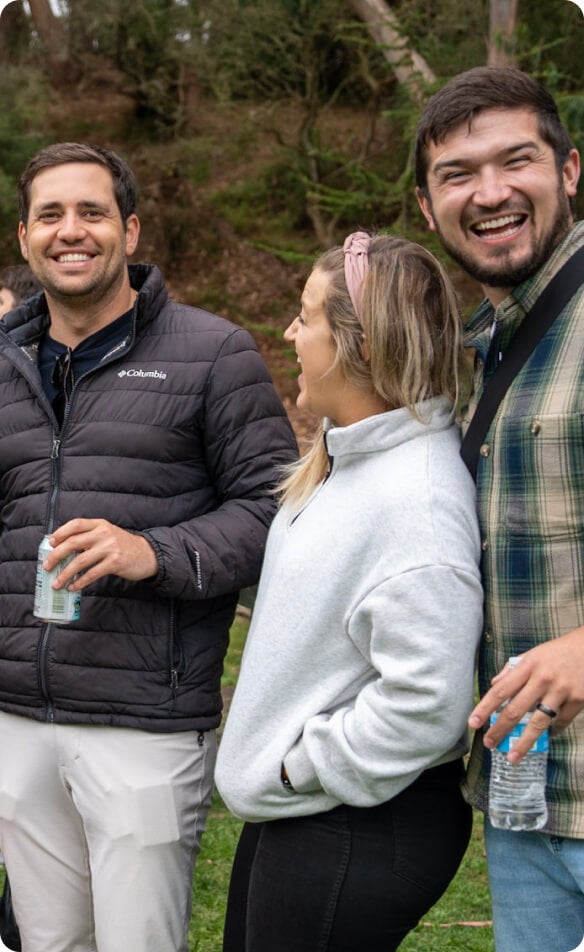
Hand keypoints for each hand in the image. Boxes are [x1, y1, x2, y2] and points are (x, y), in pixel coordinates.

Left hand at [45, 518, 157, 590]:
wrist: (147, 555)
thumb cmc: (123, 546)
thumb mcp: (108, 535)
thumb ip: (89, 538)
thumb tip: (63, 550)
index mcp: (100, 524)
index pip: (76, 524)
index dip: (60, 533)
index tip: (51, 543)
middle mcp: (104, 533)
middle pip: (73, 543)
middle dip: (56, 556)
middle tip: (47, 566)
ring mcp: (110, 548)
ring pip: (80, 561)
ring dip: (65, 573)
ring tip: (56, 583)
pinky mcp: (115, 562)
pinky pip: (92, 573)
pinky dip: (80, 581)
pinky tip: (74, 587)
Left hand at [468, 626, 583, 761]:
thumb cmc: (558, 651)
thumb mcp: (532, 654)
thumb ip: (512, 669)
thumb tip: (494, 684)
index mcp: (528, 666)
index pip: (500, 690)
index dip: (485, 708)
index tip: (473, 722)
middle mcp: (542, 679)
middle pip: (516, 710)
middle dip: (499, 730)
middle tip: (488, 743)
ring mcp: (561, 691)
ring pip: (538, 723)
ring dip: (523, 743)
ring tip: (512, 756)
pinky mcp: (578, 700)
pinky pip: (561, 722)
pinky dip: (552, 732)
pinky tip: (545, 738)